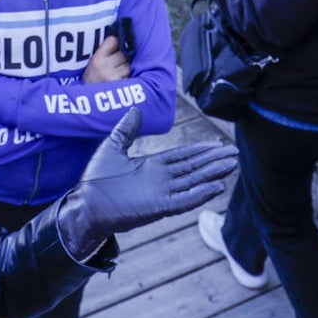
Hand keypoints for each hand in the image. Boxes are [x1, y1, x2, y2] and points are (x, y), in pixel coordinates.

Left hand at [58, 108, 237, 258]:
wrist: (84, 204)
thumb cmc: (95, 180)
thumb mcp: (112, 147)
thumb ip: (126, 130)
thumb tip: (137, 109)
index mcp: (152, 167)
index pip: (182, 157)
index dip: (200, 151)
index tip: (217, 144)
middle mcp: (160, 180)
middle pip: (193, 168)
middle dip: (213, 160)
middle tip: (233, 153)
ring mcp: (161, 194)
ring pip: (193, 181)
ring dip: (213, 174)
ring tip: (231, 165)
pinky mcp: (158, 207)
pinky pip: (184, 200)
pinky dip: (200, 194)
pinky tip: (217, 186)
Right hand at [83, 36, 129, 83]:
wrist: (89, 101)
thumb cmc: (93, 79)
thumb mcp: (93, 63)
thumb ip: (104, 51)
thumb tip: (120, 38)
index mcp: (97, 58)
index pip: (113, 40)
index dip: (116, 44)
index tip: (114, 49)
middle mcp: (104, 66)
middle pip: (124, 53)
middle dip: (122, 58)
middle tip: (116, 65)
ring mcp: (113, 76)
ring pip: (128, 65)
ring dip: (126, 69)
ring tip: (117, 75)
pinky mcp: (121, 86)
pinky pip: (130, 77)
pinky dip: (127, 79)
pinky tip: (120, 83)